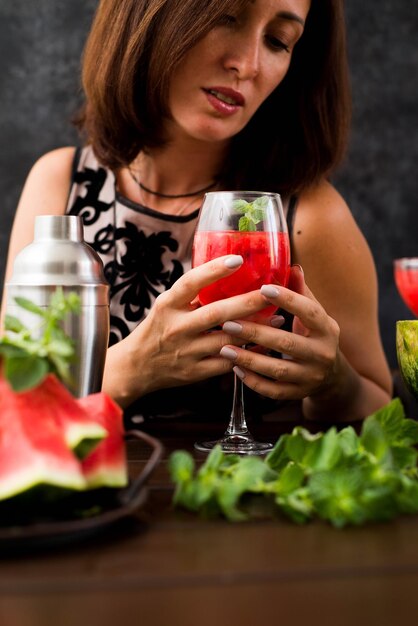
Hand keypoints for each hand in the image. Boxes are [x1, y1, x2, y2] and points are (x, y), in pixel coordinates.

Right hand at [104, 255, 274, 404]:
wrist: (137, 367)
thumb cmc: (158, 329)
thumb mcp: (167, 306)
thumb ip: (192, 293)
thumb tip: (226, 269)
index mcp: (168, 305)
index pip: (191, 283)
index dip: (214, 270)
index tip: (238, 260)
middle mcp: (176, 328)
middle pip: (216, 313)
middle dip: (247, 302)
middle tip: (271, 291)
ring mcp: (187, 351)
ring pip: (227, 339)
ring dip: (256, 329)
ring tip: (279, 318)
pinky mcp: (195, 372)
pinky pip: (228, 362)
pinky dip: (247, 353)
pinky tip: (264, 344)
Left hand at [219, 265, 340, 401]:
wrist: (331, 376)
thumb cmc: (314, 335)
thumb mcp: (314, 314)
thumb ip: (301, 292)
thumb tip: (291, 265)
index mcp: (327, 328)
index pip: (309, 312)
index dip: (288, 300)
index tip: (263, 288)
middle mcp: (322, 354)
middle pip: (287, 343)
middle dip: (256, 332)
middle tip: (228, 322)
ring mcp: (310, 377)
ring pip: (278, 369)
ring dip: (249, 358)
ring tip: (224, 347)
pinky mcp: (298, 394)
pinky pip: (273, 390)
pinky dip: (253, 381)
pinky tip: (235, 369)